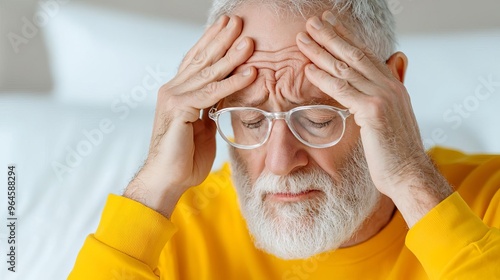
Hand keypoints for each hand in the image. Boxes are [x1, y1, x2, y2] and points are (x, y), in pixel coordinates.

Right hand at [124, 16, 255, 217]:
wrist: (166, 180)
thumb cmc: (183, 158)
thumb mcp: (202, 128)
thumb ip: (209, 110)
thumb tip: (223, 100)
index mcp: (178, 92)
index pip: (196, 61)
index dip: (212, 43)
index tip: (228, 27)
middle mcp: (173, 90)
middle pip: (201, 59)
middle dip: (221, 39)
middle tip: (238, 21)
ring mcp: (174, 98)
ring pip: (208, 72)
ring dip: (231, 56)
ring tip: (249, 42)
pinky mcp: (180, 109)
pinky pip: (212, 93)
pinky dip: (233, 83)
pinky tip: (250, 73)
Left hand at [296, 11, 451, 226]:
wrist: (408, 174)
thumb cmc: (395, 151)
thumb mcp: (393, 115)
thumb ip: (390, 89)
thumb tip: (396, 61)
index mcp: (392, 84)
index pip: (365, 53)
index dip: (346, 36)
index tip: (329, 22)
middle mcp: (389, 85)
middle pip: (354, 54)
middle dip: (330, 35)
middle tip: (311, 21)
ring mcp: (382, 96)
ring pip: (345, 68)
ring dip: (321, 51)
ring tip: (302, 38)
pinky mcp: (373, 111)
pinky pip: (343, 90)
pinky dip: (324, 78)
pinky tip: (308, 69)